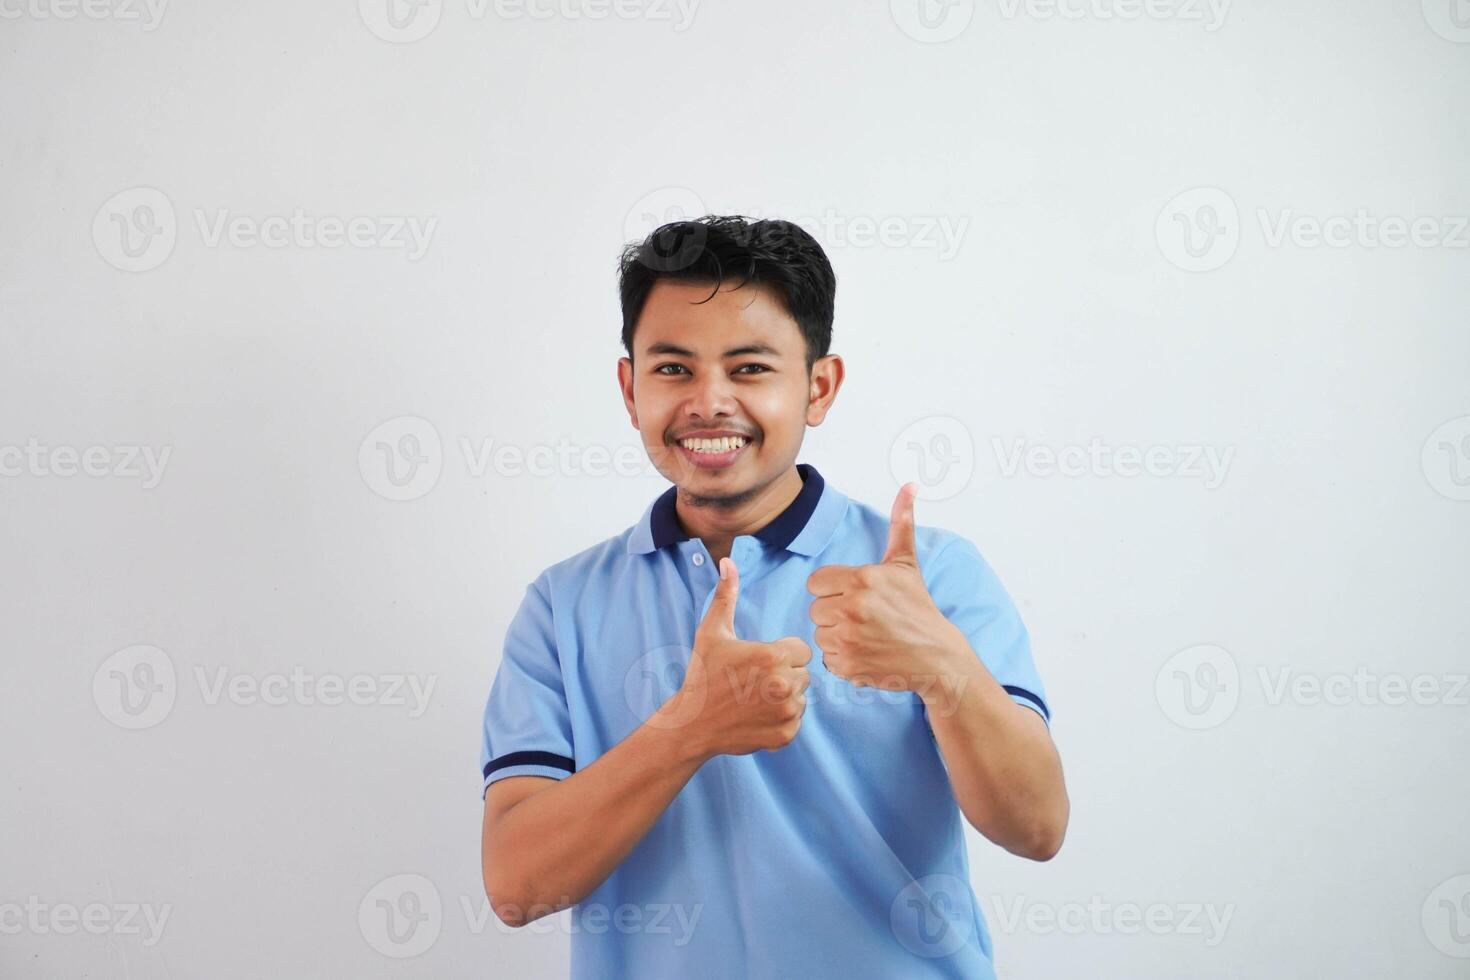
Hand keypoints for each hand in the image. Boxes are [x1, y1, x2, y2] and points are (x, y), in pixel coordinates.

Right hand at [659, 557, 811, 758]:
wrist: (692, 724)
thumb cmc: (702, 674)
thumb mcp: (712, 631)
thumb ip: (726, 596)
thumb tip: (727, 561)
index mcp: (772, 656)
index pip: (802, 650)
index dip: (783, 653)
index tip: (760, 661)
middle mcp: (784, 684)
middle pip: (804, 673)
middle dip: (785, 674)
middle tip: (755, 681)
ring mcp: (786, 712)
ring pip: (802, 697)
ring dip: (785, 697)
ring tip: (755, 698)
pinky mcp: (785, 735)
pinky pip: (797, 720)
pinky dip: (782, 719)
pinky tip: (757, 715)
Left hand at [806, 482, 966, 693]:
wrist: (937, 657)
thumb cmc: (918, 609)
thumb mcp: (906, 564)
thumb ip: (901, 523)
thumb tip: (910, 485)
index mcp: (862, 579)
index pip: (817, 582)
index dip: (834, 589)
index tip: (857, 596)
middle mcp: (852, 607)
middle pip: (816, 609)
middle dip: (835, 612)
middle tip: (864, 618)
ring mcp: (848, 638)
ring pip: (819, 633)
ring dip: (837, 636)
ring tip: (865, 635)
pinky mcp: (847, 665)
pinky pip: (826, 657)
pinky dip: (842, 658)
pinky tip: (865, 653)